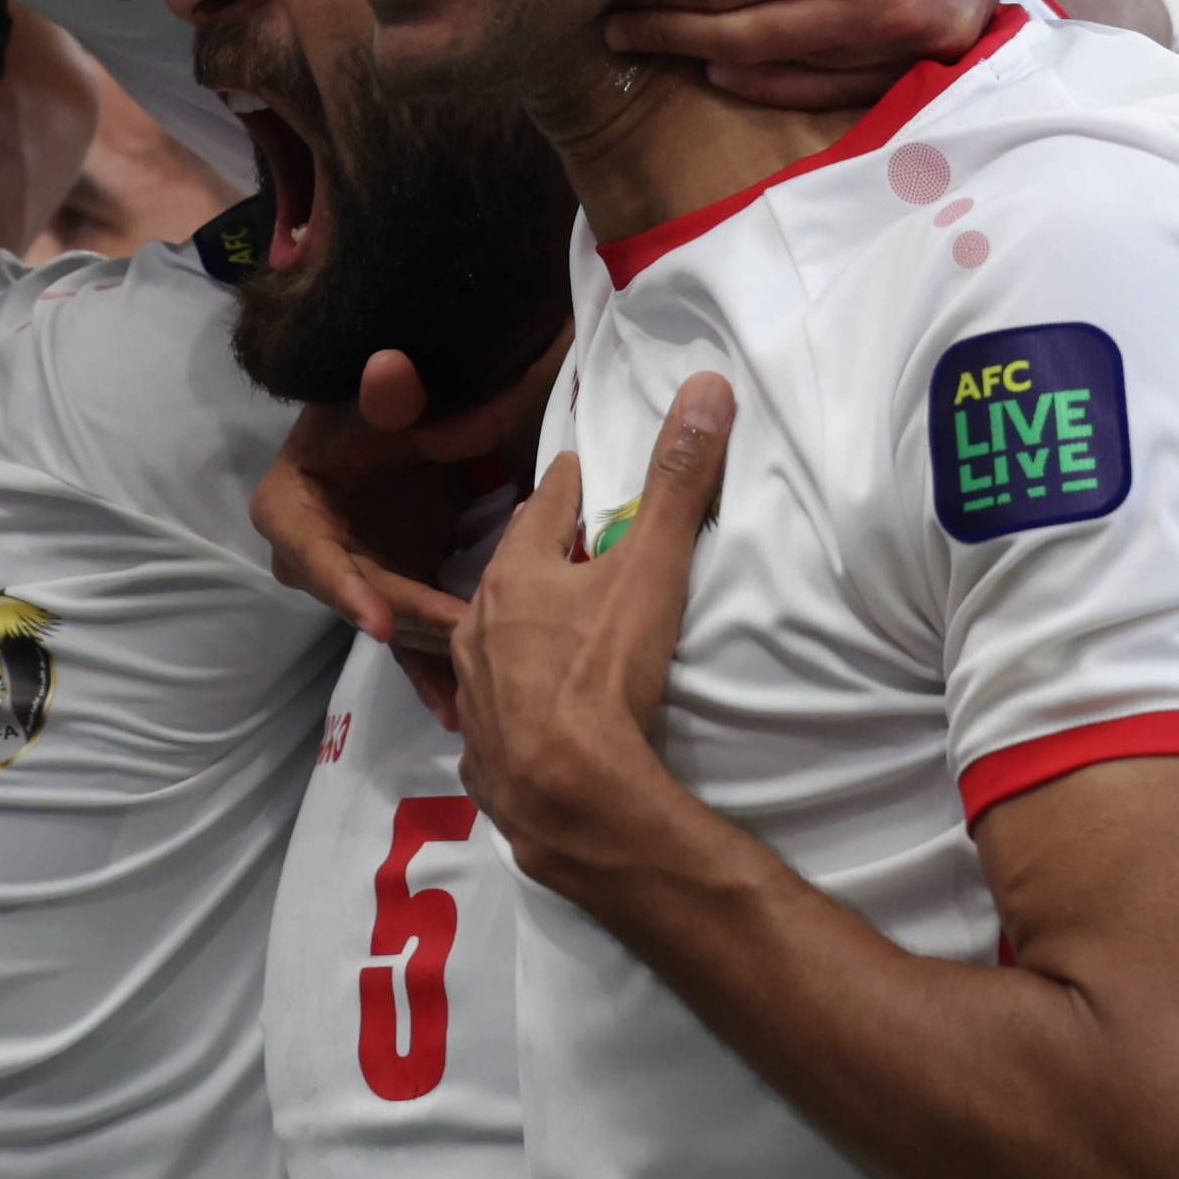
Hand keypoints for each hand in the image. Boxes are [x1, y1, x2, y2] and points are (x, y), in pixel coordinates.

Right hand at [251, 387, 474, 722]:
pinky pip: (411, 641)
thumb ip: (388, 392)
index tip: (382, 623)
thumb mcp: (381, 399)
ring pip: (390, 627)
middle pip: (359, 597)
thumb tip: (390, 368)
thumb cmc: (377, 408)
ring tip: (462, 707)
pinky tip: (461, 710)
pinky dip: (434, 671)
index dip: (346, 588)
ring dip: (424, 664)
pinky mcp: (392, 597)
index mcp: (289, 509)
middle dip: (409, 624)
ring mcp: (355, 581)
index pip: (311, 553)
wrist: (406, 424)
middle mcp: (311, 557)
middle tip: (460, 641)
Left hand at [454, 378, 733, 893]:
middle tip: (564, 548)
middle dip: (534, 558)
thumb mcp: (649, 568)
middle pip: (509, 576)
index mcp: (514, 575)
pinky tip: (523, 716)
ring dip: (514, 632)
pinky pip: (492, 718)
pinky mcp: (482, 757)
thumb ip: (677, 482)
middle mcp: (478, 627)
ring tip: (543, 631)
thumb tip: (705, 386)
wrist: (566, 792)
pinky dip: (508, 708)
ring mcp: (473, 694)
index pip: (541, 509)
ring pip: (490, 644)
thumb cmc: (603, 670)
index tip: (577, 469)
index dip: (565, 486)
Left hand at [608, 0, 1072, 107]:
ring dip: (719, 61)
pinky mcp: (936, 51)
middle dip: (673, 34)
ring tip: (665, 47)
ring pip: (791, 68)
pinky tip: (734, 72)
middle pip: (748, 35)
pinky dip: (783, 85)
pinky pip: (844, 86)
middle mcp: (883, 1)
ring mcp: (914, 36)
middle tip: (619, 31)